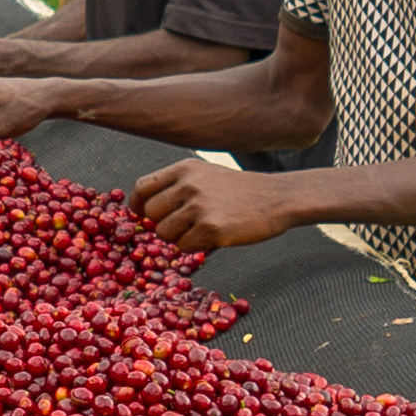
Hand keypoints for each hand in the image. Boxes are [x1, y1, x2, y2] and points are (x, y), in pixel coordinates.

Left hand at [130, 157, 303, 250]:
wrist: (277, 198)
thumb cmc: (240, 191)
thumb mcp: (206, 175)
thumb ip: (177, 186)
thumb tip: (144, 208)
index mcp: (184, 169)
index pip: (142, 186)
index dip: (138, 204)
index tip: (142, 214)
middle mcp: (188, 184)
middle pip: (150, 213)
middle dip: (162, 224)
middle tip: (184, 225)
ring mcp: (199, 206)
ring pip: (163, 233)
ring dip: (179, 238)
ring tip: (201, 230)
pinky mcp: (211, 228)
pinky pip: (184, 247)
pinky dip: (195, 247)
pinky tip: (213, 237)